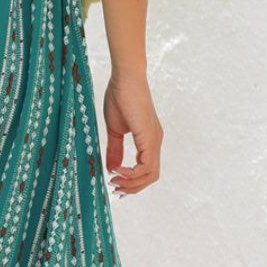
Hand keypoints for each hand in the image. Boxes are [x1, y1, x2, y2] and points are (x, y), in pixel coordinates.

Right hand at [102, 71, 162, 195]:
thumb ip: (115, 150)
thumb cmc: (120, 97)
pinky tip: (117, 169)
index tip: (114, 182)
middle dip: (133, 187)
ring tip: (114, 180)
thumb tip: (112, 168)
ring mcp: (154, 140)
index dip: (132, 181)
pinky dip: (132, 173)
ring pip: (151, 174)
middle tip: (114, 188)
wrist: (125, 79)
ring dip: (132, 183)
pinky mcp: (149, 137)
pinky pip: (146, 165)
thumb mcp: (115, 130)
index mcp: (148, 140)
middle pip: (151, 177)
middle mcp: (155, 142)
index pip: (147, 170)